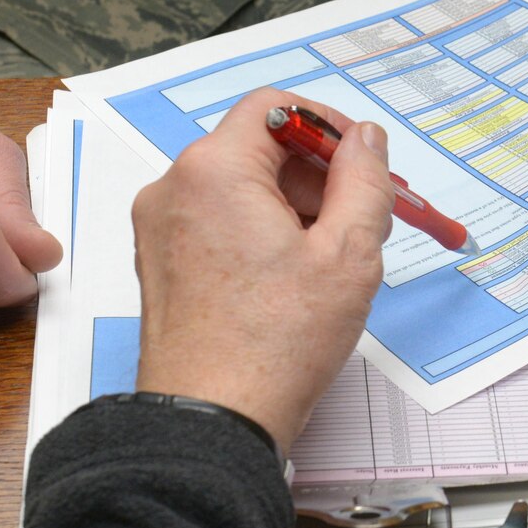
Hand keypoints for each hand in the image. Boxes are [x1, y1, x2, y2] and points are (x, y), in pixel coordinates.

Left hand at [132, 87, 396, 452]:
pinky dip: (258, 234)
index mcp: (214, 171)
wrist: (212, 419)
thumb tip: (366, 140)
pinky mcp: (161, 263)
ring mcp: (161, 228)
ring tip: (328, 260)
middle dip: (315, 175)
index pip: (275, 108)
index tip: (363, 161)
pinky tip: (292, 280)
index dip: (328, 126)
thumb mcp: (348, 254)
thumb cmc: (274, 346)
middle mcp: (175, 189)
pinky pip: (216, 223)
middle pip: (256, 149)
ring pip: (238, 189)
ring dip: (290, 208)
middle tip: (360, 217)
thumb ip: (364, 181)